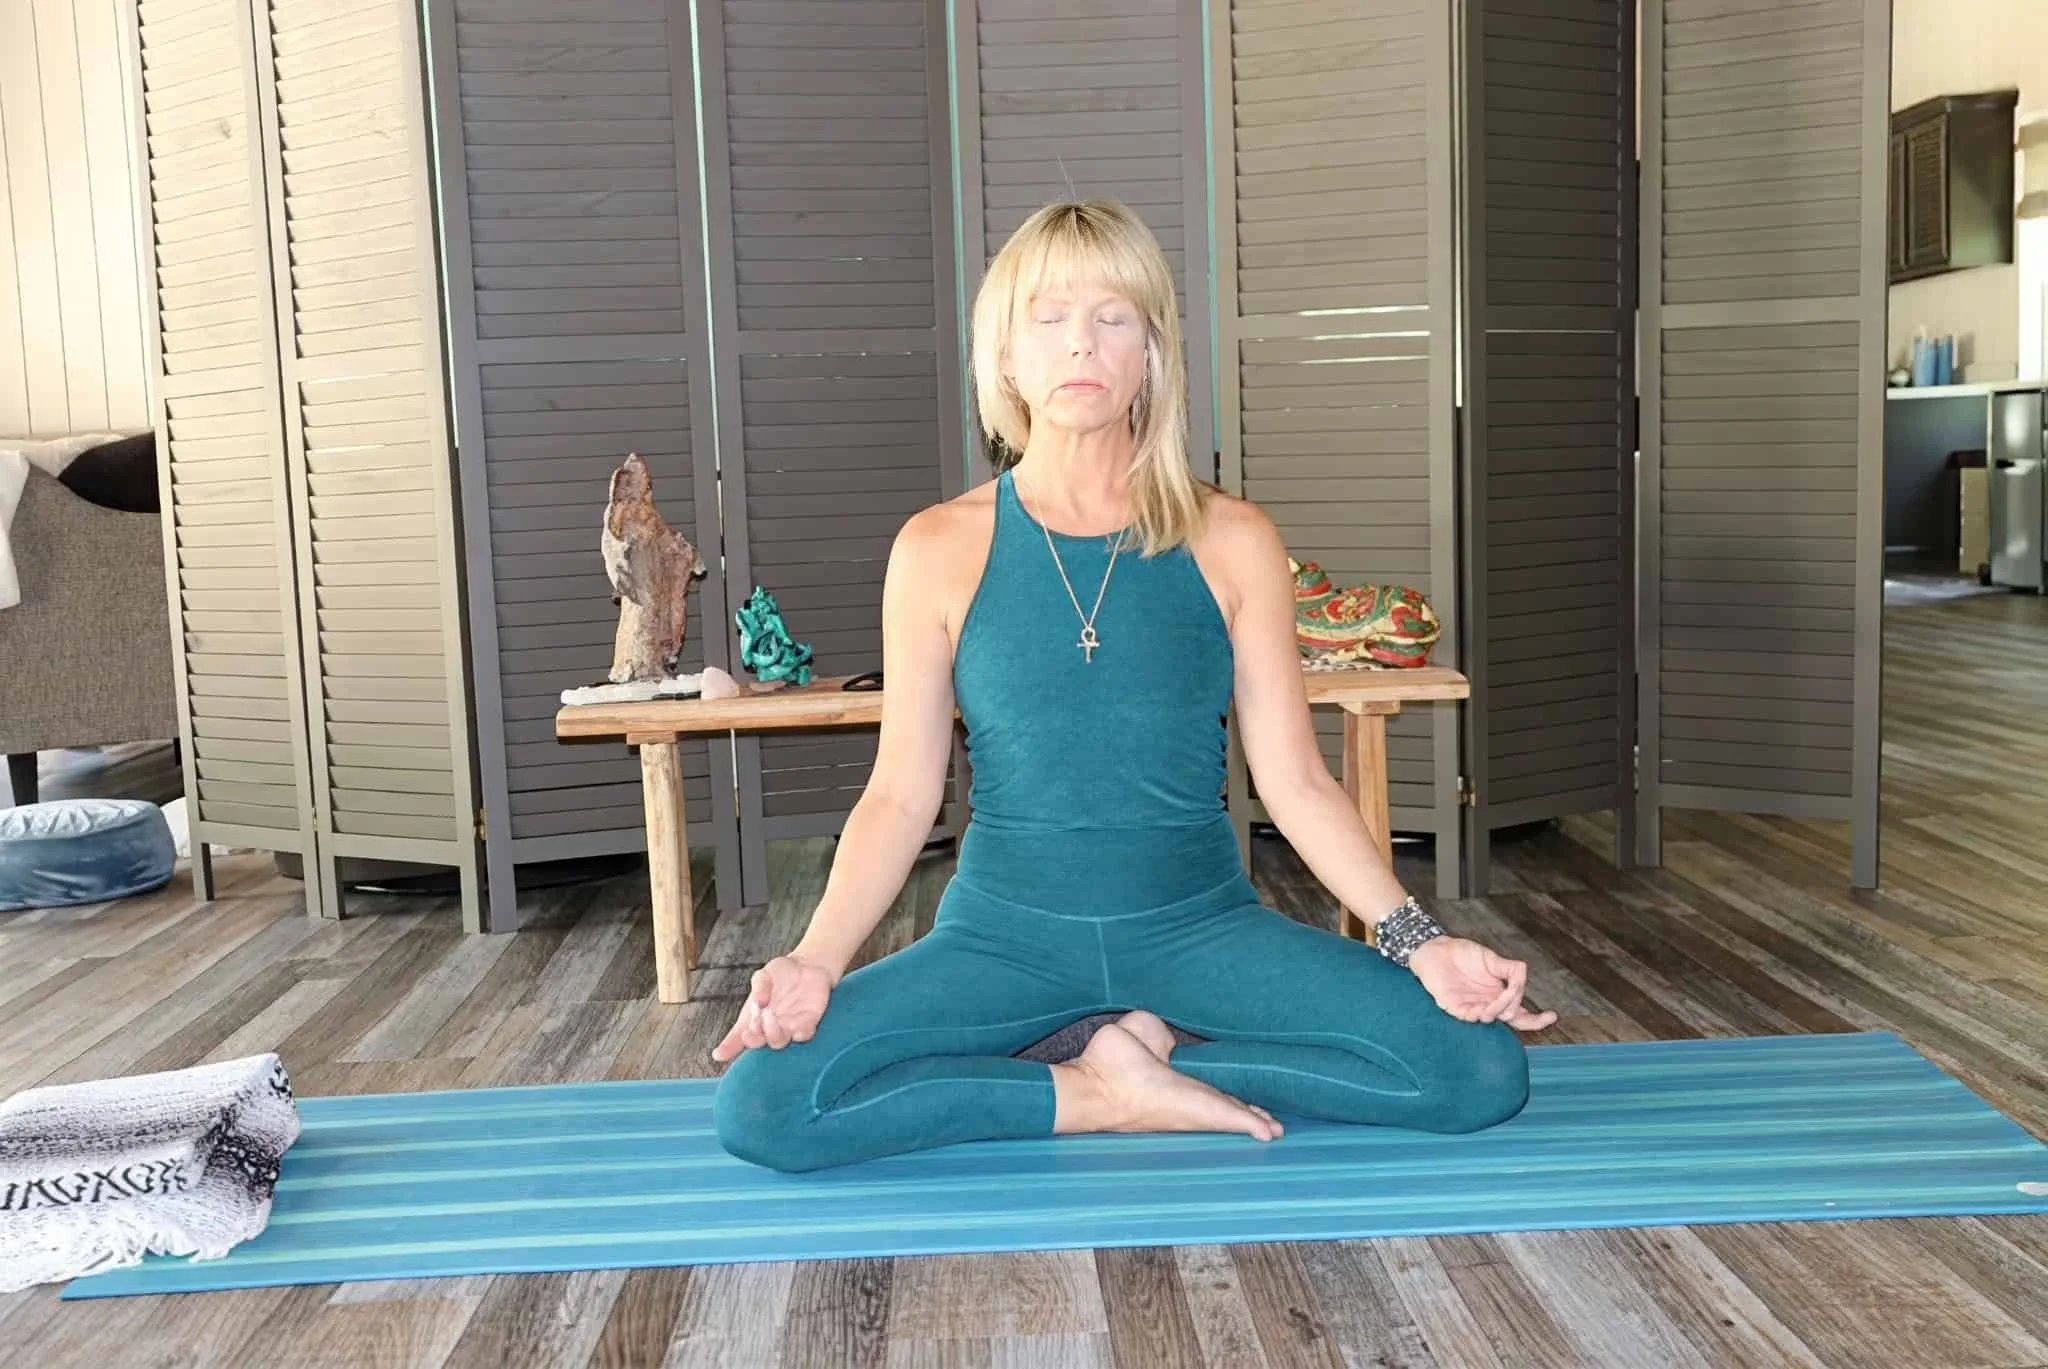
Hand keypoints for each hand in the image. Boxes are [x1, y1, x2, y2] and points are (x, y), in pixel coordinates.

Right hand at [710, 953, 838, 1063]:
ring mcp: (788, 1027)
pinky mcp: (808, 1024)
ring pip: (778, 1042)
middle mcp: (769, 1027)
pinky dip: (799, 1033)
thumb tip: (758, 1002)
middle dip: (754, 1036)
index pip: (739, 1036)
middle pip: (758, 1042)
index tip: (720, 1054)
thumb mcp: (764, 975)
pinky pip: (803, 1035)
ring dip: (773, 1033)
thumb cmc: (781, 974)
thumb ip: (759, 987)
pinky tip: (796, 1028)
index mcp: (754, 1018)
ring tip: (771, 1016)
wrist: (808, 966)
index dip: (729, 1047)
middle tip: (756, 1021)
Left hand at [1407, 936, 1557, 1031]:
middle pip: (1510, 1018)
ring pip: (1491, 1018)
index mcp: (1499, 994)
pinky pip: (1469, 1017)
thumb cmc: (1462, 954)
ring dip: (1497, 1010)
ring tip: (1496, 1001)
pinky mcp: (1454, 1007)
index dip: (1537, 1019)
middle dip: (1513, 1007)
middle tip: (1511, 992)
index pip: (1521, 1013)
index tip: (1553, 1016)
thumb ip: (1510, 969)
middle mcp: (1488, 1004)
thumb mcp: (1491, 958)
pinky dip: (1479, 1014)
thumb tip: (1523, 977)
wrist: (1435, 949)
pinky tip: (1483, 1008)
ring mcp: (1472, 1007)